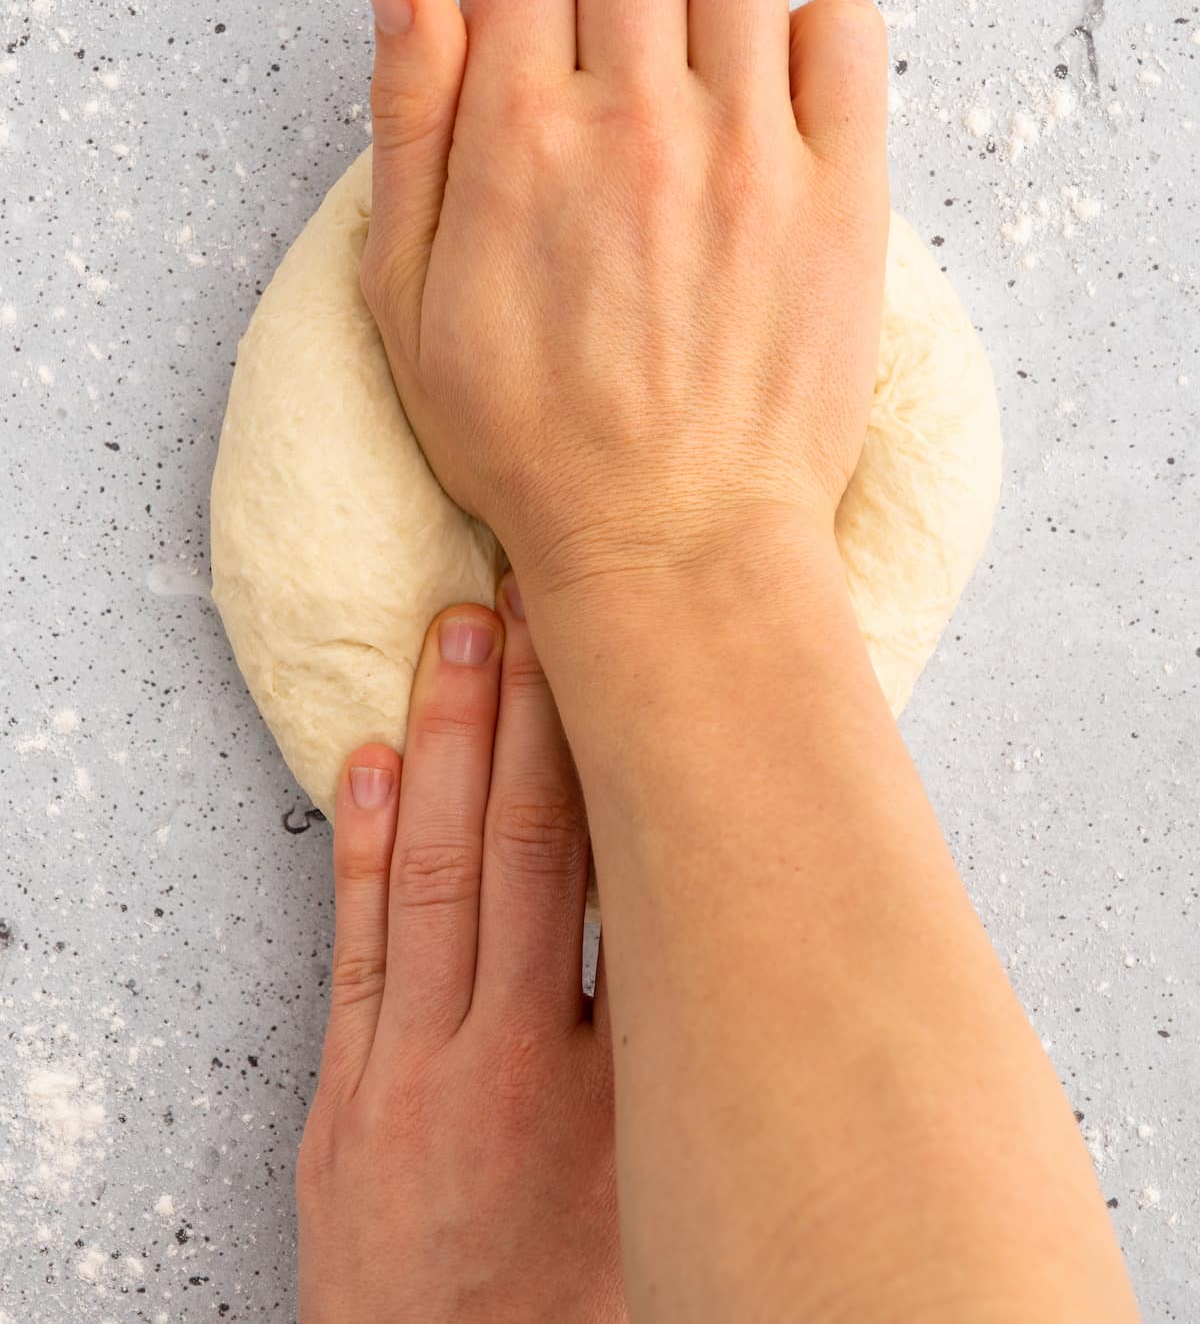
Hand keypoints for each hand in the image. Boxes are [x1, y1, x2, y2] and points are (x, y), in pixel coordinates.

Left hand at [296, 580, 622, 1323]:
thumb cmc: (588, 1318)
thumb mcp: (673, 1196)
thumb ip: (691, 1066)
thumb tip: (738, 930)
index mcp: (616, 1091)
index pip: (630, 884)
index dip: (631, 760)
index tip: (644, 664)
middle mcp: (511, 1065)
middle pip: (527, 846)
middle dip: (533, 712)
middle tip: (538, 596)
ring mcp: (412, 1080)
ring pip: (435, 874)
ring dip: (445, 744)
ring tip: (456, 637)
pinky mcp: (346, 1105)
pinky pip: (354, 952)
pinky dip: (358, 849)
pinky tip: (366, 763)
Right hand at [359, 0, 888, 601]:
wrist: (671, 545)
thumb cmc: (532, 441)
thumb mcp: (407, 297)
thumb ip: (407, 119)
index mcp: (519, 138)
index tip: (531, 48)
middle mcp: (636, 123)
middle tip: (613, 57)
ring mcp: (750, 154)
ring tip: (699, 70)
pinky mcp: (843, 196)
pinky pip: (846, 30)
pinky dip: (813, 41)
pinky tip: (777, 106)